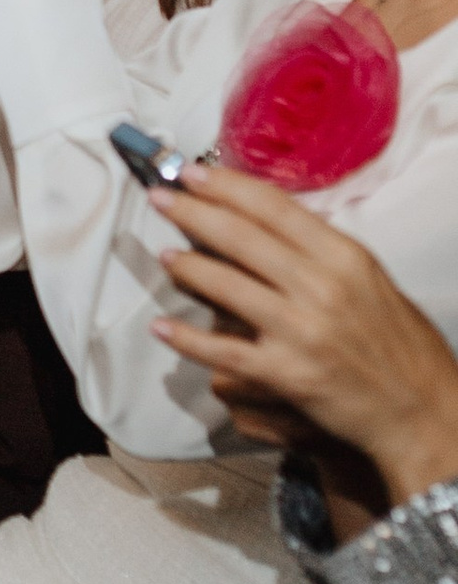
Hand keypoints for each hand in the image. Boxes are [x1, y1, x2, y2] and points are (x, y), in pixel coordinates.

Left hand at [150, 164, 457, 498]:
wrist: (423, 410)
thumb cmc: (398, 342)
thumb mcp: (370, 280)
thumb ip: (322, 251)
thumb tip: (267, 220)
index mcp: (344, 256)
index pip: (273, 207)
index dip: (225, 186)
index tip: (190, 173)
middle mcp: (322, 286)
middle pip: (241, 237)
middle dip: (192, 212)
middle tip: (160, 197)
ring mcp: (302, 330)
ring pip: (226, 286)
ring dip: (187, 268)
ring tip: (164, 255)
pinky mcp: (287, 374)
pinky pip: (224, 352)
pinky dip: (187, 339)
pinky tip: (162, 327)